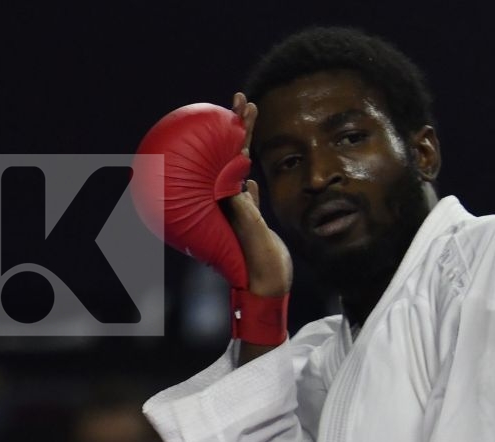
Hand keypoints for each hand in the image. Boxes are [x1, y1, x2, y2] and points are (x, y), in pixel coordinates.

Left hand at [223, 92, 291, 299]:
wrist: (268, 288)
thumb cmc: (259, 265)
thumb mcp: (251, 232)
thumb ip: (243, 208)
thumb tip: (235, 182)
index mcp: (226, 199)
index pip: (227, 154)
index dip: (235, 128)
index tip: (237, 105)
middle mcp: (228, 201)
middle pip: (231, 155)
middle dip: (237, 126)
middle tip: (242, 101)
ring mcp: (239, 210)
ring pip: (239, 170)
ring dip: (244, 147)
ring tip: (247, 124)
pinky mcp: (251, 223)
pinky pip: (247, 195)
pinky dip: (247, 181)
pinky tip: (248, 174)